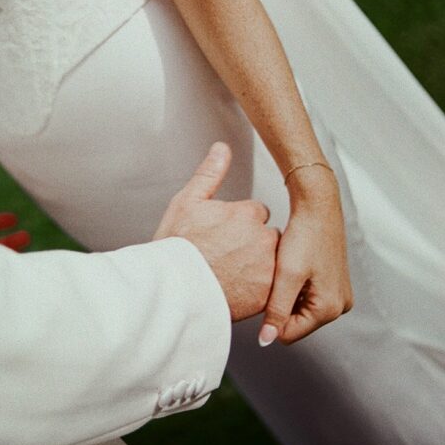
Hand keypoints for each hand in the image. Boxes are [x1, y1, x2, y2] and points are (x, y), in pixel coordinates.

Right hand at [154, 142, 278, 320]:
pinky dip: (257, 290)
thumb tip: (221, 149)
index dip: (240, 223)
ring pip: (272, 263)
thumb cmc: (177, 248)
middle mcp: (263, 239)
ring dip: (259, 267)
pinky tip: (236, 290)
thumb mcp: (187, 202)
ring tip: (231, 275)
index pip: (257, 213)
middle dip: (254, 244)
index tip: (225, 234)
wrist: (172, 290)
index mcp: (247, 214)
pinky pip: (270, 289)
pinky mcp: (266, 295)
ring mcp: (268, 269)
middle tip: (227, 256)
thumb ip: (210, 173)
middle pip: (268, 237)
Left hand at [259, 168, 352, 345]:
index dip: (270, 316)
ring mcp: (338, 295)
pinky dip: (294, 287)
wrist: (317, 207)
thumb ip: (276, 311)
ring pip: (298, 310)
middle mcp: (339, 306)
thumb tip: (266, 340)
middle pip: (295, 323)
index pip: (288, 333)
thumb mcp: (286, 276)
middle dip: (280, 305)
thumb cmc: (304, 236)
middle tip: (276, 278)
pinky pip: (306, 297)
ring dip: (286, 295)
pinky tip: (291, 267)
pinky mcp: (333, 284)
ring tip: (284, 271)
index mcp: (330, 308)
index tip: (266, 290)